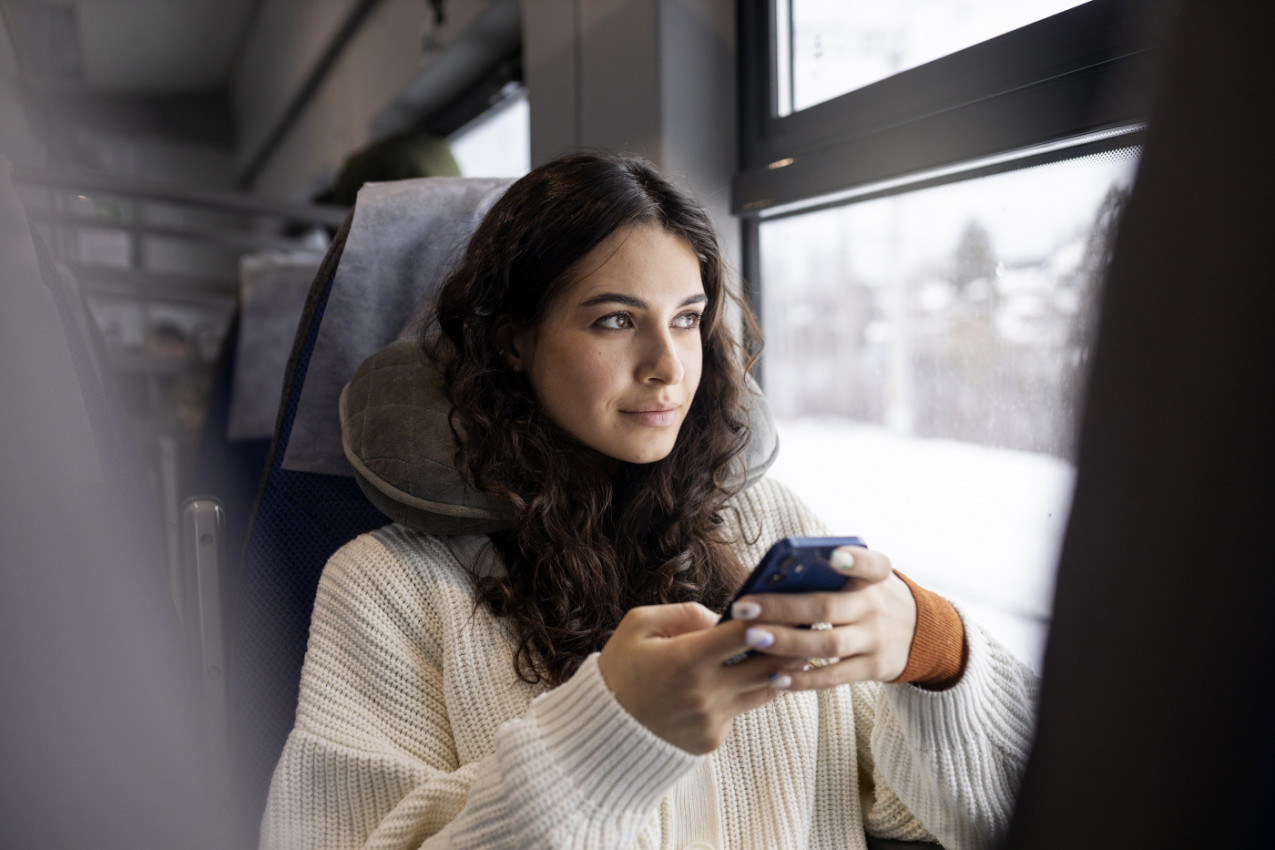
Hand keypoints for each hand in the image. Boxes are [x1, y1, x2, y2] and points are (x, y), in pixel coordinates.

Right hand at [596, 602, 804, 753]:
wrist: (602, 732)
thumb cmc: (620, 670)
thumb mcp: (638, 626)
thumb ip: (683, 613)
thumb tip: (721, 614)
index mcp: (686, 659)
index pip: (745, 633)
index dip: (773, 616)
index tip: (792, 603)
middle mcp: (705, 692)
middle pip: (769, 664)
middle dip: (793, 643)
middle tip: (813, 625)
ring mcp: (712, 719)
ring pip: (765, 689)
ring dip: (783, 669)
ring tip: (801, 647)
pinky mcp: (713, 739)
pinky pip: (742, 709)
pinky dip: (749, 692)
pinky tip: (757, 675)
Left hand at [730, 546, 916, 688]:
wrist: (920, 633)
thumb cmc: (869, 597)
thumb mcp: (864, 579)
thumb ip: (829, 575)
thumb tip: (770, 578)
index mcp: (874, 577)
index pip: (871, 564)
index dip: (854, 560)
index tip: (833, 556)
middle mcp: (875, 607)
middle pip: (828, 607)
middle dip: (783, 608)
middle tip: (744, 607)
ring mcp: (876, 639)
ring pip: (829, 644)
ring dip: (787, 642)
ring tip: (752, 638)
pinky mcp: (873, 668)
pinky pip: (835, 676)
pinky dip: (804, 679)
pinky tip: (774, 677)